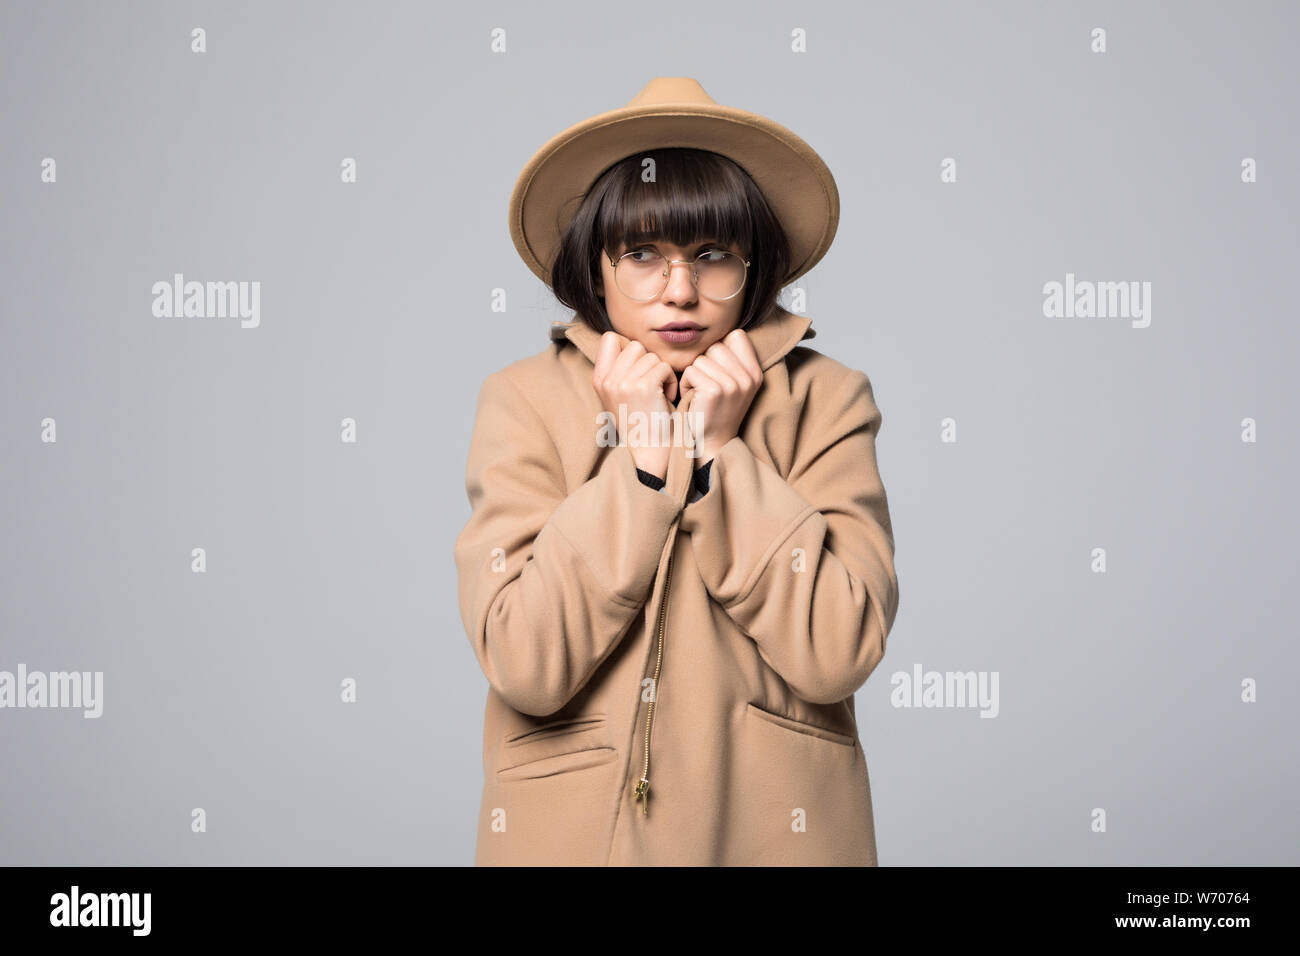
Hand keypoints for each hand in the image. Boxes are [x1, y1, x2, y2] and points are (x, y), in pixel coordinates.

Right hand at [592, 332, 677, 479]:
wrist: (649, 452)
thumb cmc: (640, 423)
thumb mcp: (618, 395)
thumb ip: (619, 370)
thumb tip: (629, 343)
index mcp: (599, 379)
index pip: (610, 338)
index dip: (628, 347)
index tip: (638, 368)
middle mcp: (608, 380)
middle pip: (635, 345)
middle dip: (649, 362)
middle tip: (653, 383)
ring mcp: (625, 383)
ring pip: (652, 356)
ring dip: (662, 372)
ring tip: (660, 393)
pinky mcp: (645, 387)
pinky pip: (663, 367)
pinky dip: (671, 380)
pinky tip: (668, 396)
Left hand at [679, 329, 761, 462]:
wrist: (710, 444)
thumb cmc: (715, 411)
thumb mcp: (734, 384)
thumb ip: (732, 359)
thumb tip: (720, 328)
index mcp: (755, 372)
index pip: (736, 335)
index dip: (720, 349)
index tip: (717, 370)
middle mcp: (749, 377)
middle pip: (716, 346)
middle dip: (704, 363)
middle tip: (706, 385)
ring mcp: (734, 383)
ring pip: (702, 358)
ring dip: (693, 374)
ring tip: (699, 393)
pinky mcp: (715, 390)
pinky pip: (691, 370)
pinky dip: (686, 383)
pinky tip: (693, 398)